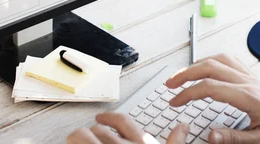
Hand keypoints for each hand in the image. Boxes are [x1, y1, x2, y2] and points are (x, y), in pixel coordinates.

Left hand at [66, 112, 189, 143]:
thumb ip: (175, 143)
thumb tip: (182, 127)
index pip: (123, 121)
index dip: (109, 117)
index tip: (100, 118)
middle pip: (98, 129)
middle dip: (93, 133)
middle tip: (91, 140)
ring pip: (81, 136)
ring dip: (78, 140)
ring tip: (77, 143)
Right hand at [165, 54, 259, 143]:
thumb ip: (234, 138)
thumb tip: (210, 136)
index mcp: (248, 96)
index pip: (209, 87)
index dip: (187, 93)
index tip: (175, 101)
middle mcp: (248, 82)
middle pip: (209, 66)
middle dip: (186, 73)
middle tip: (170, 83)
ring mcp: (251, 77)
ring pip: (219, 59)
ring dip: (198, 64)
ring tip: (183, 74)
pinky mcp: (255, 78)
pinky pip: (230, 61)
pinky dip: (213, 61)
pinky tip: (209, 67)